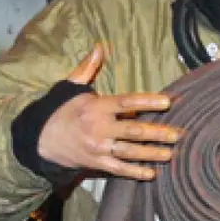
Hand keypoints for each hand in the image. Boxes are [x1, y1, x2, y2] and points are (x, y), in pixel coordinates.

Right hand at [36, 44, 181, 180]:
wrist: (40, 139)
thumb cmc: (59, 110)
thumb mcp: (71, 87)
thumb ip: (88, 67)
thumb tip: (99, 46)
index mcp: (96, 107)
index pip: (126, 103)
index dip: (147, 102)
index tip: (167, 101)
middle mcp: (99, 128)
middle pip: (134, 131)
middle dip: (159, 133)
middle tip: (179, 134)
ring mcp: (98, 147)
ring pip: (130, 151)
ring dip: (152, 153)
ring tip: (171, 153)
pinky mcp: (95, 162)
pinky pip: (118, 169)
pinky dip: (135, 172)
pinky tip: (151, 174)